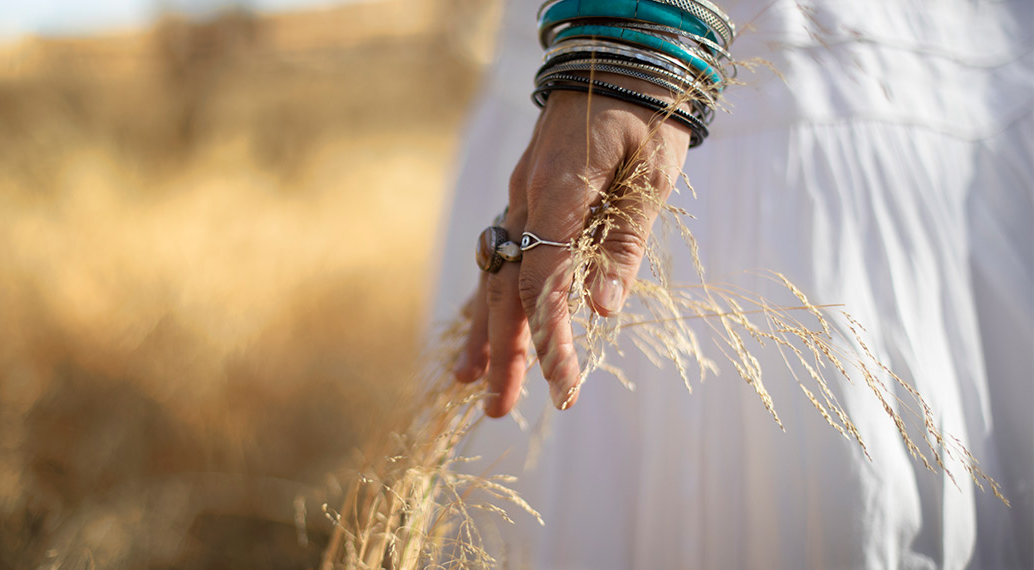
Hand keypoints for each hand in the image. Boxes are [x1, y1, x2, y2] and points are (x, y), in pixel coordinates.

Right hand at [453, 74, 691, 417]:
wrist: (621, 54)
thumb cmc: (646, 111)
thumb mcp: (653, 176)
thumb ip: (625, 241)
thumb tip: (603, 308)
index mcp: (558, 192)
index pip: (544, 281)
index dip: (550, 337)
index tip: (564, 386)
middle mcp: (527, 197)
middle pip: (507, 286)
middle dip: (503, 350)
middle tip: (497, 409)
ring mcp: (520, 195)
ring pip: (496, 272)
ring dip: (486, 329)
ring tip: (472, 380)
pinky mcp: (526, 195)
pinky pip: (501, 252)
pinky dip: (493, 293)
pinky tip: (485, 324)